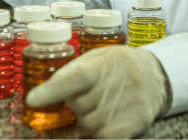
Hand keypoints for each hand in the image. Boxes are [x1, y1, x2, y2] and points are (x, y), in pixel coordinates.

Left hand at [25, 46, 168, 139]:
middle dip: (77, 102)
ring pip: (91, 124)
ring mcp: (132, 103)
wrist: (155, 75)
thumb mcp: (98, 56)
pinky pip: (105, 137)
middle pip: (80, 104)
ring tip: (100, 102)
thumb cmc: (119, 64)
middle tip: (89, 92)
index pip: (76, 76)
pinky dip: (99, 131)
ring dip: (87, 117)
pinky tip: (107, 117)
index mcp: (107, 60)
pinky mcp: (138, 122)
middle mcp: (121, 81)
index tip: (32, 99)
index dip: (53, 89)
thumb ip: (74, 70)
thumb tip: (47, 89)